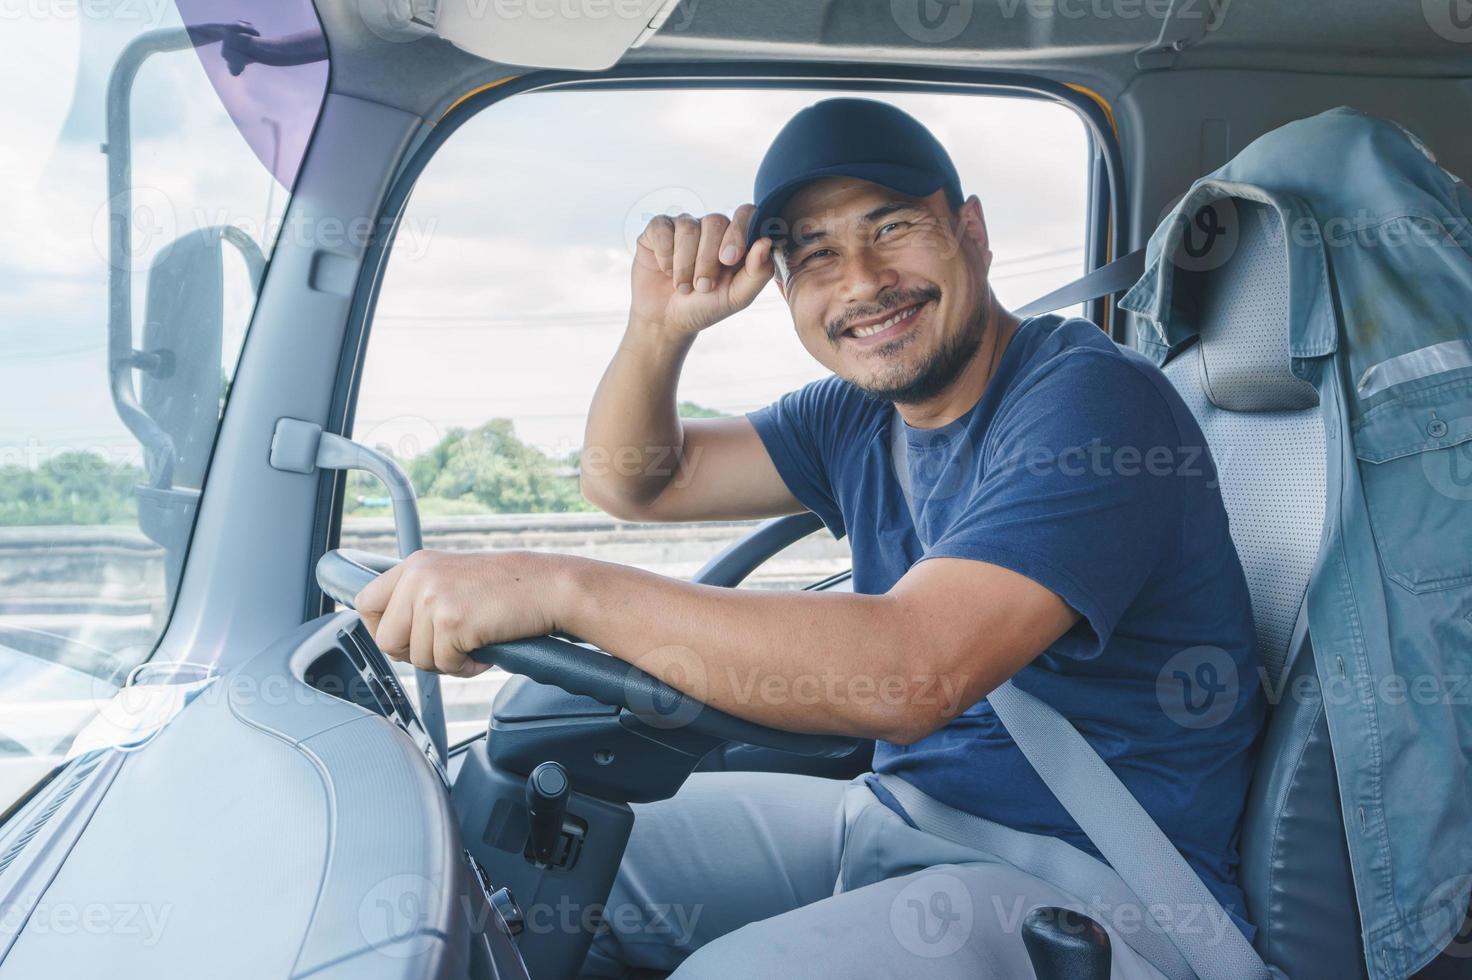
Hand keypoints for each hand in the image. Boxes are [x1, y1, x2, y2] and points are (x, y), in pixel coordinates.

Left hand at [354, 550, 561, 676]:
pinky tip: (484, 650)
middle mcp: (419, 577)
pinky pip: (445, 664)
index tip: (406, 639)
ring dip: (447, 662)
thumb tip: (389, 634)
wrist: (547, 586)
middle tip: (447, 647)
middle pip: (386, 640)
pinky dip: (466, 666)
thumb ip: (420, 596)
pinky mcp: (452, 621)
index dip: (382, 630)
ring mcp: (433, 598)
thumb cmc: (509, 588)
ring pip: (416, 658)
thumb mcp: (452, 578)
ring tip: (473, 645)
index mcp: (415, 564)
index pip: (366, 603)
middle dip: (415, 654)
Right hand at [630, 204, 774, 340]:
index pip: (746, 214)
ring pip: (688, 228)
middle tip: (704, 286)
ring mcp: (684, 226)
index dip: (738, 232)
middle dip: (708, 259)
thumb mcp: (737, 296)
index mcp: (735, 239)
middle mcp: (711, 228)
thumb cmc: (705, 306)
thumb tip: (766, 242)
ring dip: (685, 265)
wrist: (667, 320)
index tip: (728, 260)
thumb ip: (758, 272)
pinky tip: (666, 270)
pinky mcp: (658, 229)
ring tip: (684, 286)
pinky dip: (665, 256)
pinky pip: (663, 229)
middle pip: (715, 222)